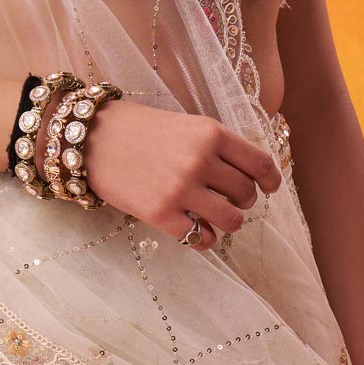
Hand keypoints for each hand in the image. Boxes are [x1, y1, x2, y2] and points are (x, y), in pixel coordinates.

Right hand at [84, 98, 282, 246]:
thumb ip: (215, 145)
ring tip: (218, 219)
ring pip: (231, 220)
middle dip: (244, 201)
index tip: (271, 188)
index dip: (271, 179)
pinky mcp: (161, 213)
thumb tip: (247, 174)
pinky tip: (198, 233)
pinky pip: (200, 238)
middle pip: (246, 193)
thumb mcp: (186, 124)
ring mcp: (181, 189)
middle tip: (231, 200)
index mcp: (211, 133)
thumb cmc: (140, 130)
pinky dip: (205, 240)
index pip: (259, 162)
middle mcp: (200, 160)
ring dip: (230, 223)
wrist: (93, 139)